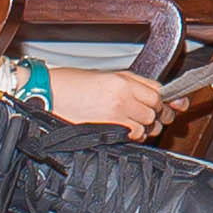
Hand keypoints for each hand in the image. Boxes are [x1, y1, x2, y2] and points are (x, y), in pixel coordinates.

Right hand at [40, 65, 165, 133]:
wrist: (47, 95)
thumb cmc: (70, 84)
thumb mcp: (104, 75)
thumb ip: (131, 83)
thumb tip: (152, 92)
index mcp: (122, 81)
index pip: (157, 91)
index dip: (162, 100)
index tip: (164, 104)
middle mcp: (122, 97)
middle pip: (155, 109)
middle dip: (156, 114)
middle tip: (150, 116)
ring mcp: (116, 115)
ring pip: (147, 125)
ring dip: (145, 127)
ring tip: (133, 123)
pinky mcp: (108, 131)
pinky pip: (133, 137)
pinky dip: (133, 136)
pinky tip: (124, 131)